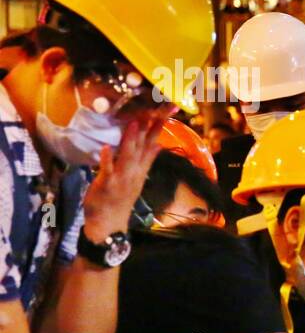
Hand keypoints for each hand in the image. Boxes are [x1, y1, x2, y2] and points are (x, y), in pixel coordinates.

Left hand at [82, 113, 166, 240]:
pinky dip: (107, 160)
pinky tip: (106, 148)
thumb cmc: (120, 199)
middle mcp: (134, 171)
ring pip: (128, 156)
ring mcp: (122, 178)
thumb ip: (147, 160)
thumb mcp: (137, 177)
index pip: (153, 141)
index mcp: (141, 168)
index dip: (160, 125)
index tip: (170, 108)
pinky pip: (107, 171)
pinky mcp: (106, 185)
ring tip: (134, 123)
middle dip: (151, 127)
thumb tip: (158, 144)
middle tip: (159, 108)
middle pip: (144, 146)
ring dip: (131, 140)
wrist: (110, 224)